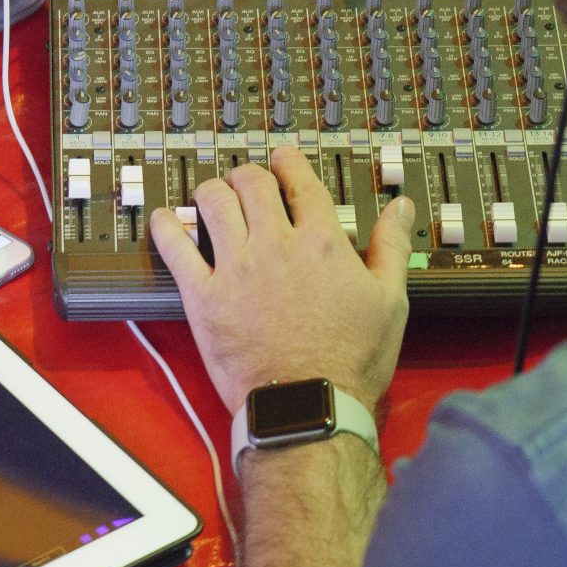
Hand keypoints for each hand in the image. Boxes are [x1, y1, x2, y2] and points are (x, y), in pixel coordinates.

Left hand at [149, 147, 413, 416]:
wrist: (308, 407)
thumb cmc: (351, 361)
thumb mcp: (390, 301)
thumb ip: (392, 247)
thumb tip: (401, 207)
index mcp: (321, 242)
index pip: (300, 182)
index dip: (289, 162)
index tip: (283, 159)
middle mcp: (275, 245)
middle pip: (252, 182)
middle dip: (249, 175)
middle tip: (248, 183)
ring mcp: (235, 268)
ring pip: (213, 202)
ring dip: (211, 191)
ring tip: (213, 196)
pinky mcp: (203, 296)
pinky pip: (175, 247)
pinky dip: (166, 227)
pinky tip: (165, 219)